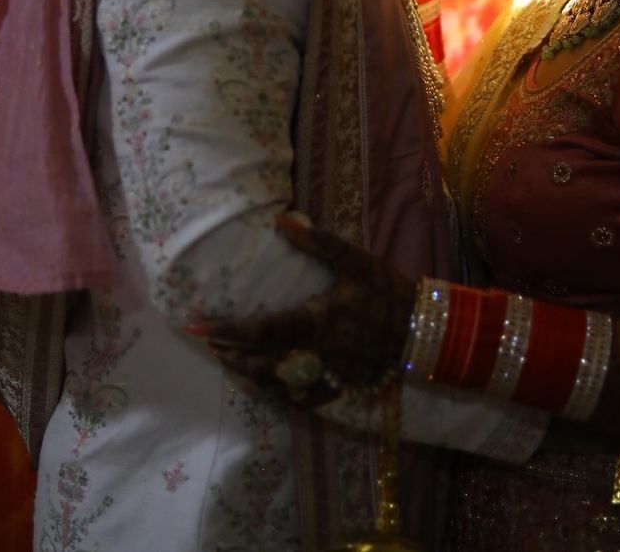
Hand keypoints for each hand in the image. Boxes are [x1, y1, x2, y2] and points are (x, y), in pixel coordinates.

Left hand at [189, 218, 417, 401]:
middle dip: (232, 357)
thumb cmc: (387, 291)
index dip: (225, 330)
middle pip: (261, 365)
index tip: (196, 325)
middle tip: (209, 344)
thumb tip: (283, 221)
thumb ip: (319, 242)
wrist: (423, 328)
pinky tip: (271, 386)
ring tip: (233, 362)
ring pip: (278, 386)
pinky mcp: (340, 387)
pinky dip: (281, 395)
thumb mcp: (356, 260)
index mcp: (316, 322)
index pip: (260, 330)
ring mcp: (327, 376)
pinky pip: (302, 400)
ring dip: (251, 376)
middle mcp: (316, 354)